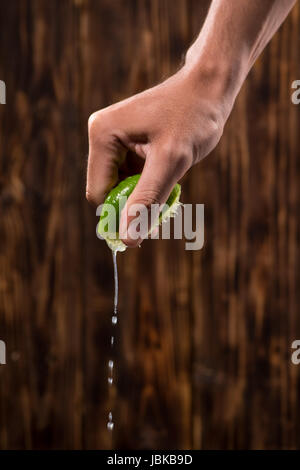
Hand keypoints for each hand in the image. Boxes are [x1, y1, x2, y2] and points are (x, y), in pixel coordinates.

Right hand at [86, 66, 226, 246]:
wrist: (210, 87)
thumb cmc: (193, 116)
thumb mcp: (171, 161)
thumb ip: (146, 200)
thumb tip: (127, 240)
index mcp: (103, 136)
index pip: (99, 194)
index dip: (120, 214)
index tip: (149, 226)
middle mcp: (102, 136)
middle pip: (109, 192)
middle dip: (135, 205)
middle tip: (164, 211)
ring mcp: (115, 140)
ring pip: (122, 188)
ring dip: (144, 197)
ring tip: (171, 190)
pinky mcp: (129, 144)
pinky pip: (132, 178)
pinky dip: (150, 187)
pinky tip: (169, 180)